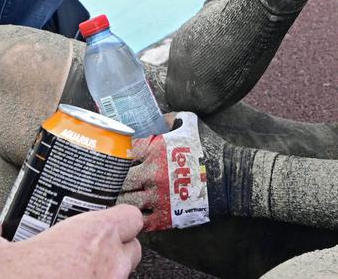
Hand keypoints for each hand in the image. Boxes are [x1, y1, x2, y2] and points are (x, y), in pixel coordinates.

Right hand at [0, 209, 141, 278]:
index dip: (116, 216)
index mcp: (90, 239)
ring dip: (100, 275)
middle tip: (81, 250)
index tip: (99, 219)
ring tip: (70, 275)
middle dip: (112, 248)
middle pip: (130, 250)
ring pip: (118, 278)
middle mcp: (108, 270)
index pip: (130, 217)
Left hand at [119, 112, 221, 230]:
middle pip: (120, 179)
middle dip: (112, 180)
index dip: (116, 154)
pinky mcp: (167, 215)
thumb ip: (167, 119)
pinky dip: (132, 217)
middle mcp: (154, 174)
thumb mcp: (190, 123)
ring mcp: (159, 196)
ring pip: (126, 201)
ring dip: (118, 200)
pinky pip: (141, 219)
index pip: (125, 152)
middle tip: (106, 180)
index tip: (112, 156)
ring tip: (112, 198)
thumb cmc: (210, 148)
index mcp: (157, 150)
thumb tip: (151, 117)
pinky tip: (128, 214)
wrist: (231, 177)